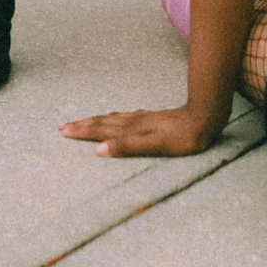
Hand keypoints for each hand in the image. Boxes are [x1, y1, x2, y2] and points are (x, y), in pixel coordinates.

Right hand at [59, 102, 225, 158]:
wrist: (204, 118)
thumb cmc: (182, 138)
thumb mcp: (155, 146)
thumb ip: (127, 147)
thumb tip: (99, 149)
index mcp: (130, 129)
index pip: (100, 130)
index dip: (81, 131)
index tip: (62, 132)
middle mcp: (133, 121)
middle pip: (101, 122)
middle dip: (81, 125)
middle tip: (62, 127)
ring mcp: (141, 118)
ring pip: (111, 119)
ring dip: (94, 121)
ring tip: (81, 121)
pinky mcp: (151, 118)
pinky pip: (122, 118)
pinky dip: (110, 119)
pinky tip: (115, 119)